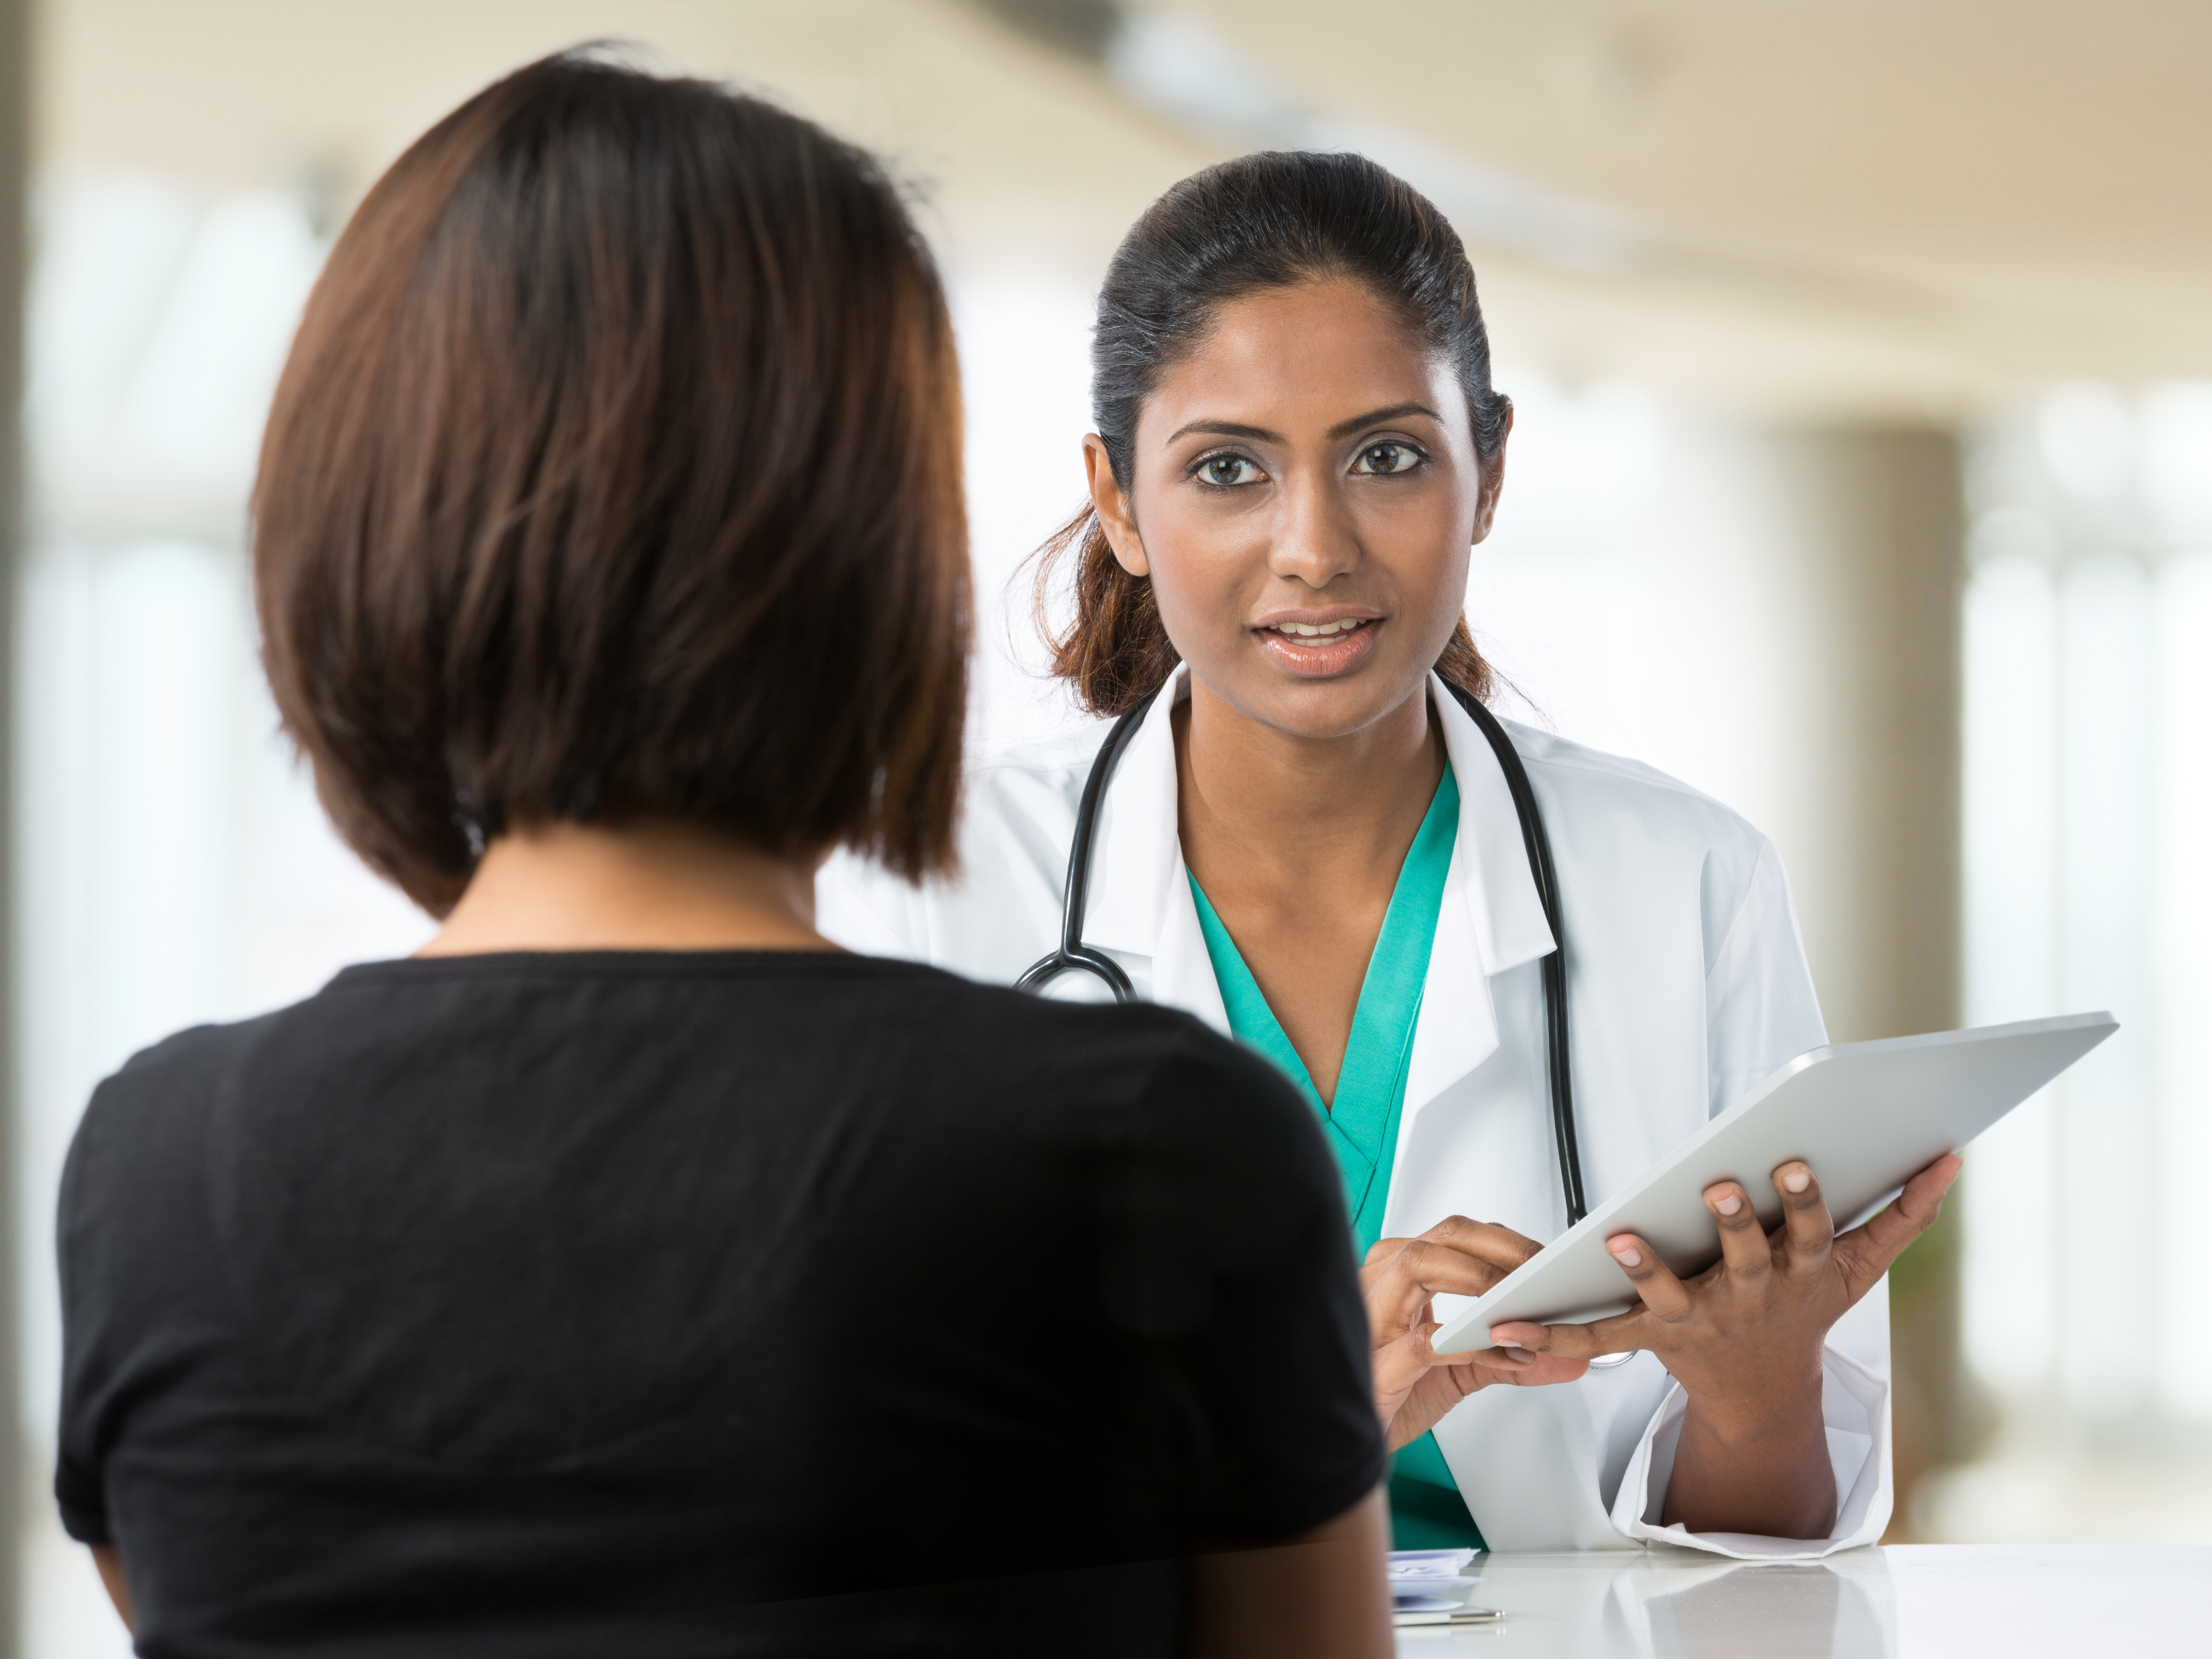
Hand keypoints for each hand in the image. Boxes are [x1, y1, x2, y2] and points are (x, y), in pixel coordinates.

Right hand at [1362, 1215, 1588, 1449]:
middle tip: (1542, 1270)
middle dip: (1499, 1247)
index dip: (1504, 1241)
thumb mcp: (1461, 1373)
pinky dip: (1470, 1345)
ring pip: (1418, 1265)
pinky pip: (1424, 1340)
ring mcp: (1373, 1319)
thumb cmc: (1394, 1396)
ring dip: (1478, 1277)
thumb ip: (1510, 1358)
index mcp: (1398, 1279)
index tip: (1547, 1260)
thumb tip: (1569, 1356)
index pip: (1454, 1237)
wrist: (1349, 1442)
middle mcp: (1381, 1286)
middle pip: (1440, 1238)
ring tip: (1520, 1302)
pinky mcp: (1377, 1363)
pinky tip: (1504, 1356)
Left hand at [1491, 1152, 1962, 1536]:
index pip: (1806, 1232)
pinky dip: (1555, 1332)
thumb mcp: (1861, 1268)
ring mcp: (1700, 1319)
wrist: (1763, 1390)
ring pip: (1671, 1292)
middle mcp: (1751, 1297)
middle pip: (1743, 1257)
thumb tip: (1950, 1160)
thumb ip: (1905, 1214)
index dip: (1801, 1202)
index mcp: (1800, 1273)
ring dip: (1646, 1266)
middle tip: (1716, 1186)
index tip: (1792, 1163)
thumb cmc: (1807, 1304)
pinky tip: (1511, 1324)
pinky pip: (1601, 1333)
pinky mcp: (1652, 1336)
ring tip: (1620, 1237)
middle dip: (1734, 1223)